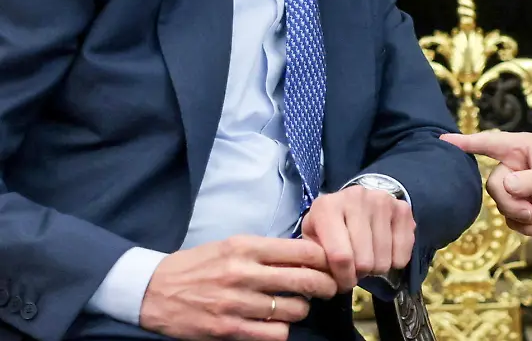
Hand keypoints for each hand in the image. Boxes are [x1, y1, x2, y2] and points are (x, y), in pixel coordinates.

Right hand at [140, 235, 337, 340]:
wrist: (153, 291)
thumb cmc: (198, 265)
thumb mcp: (231, 246)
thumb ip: (267, 251)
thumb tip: (308, 255)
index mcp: (245, 246)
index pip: (302, 250)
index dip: (325, 258)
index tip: (331, 264)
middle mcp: (243, 273)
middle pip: (304, 280)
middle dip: (325, 285)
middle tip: (329, 288)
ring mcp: (235, 303)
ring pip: (293, 309)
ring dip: (301, 310)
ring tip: (295, 306)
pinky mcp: (228, 329)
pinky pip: (274, 334)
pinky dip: (281, 330)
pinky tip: (275, 324)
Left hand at [301, 184, 415, 292]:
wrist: (352, 201)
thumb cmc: (329, 225)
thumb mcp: (312, 239)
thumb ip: (315, 259)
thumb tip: (328, 282)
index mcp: (327, 207)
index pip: (340, 257)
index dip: (343, 278)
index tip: (342, 284)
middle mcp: (356, 198)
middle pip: (364, 260)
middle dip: (359, 273)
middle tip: (355, 268)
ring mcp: (382, 201)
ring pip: (384, 259)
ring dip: (376, 268)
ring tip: (368, 258)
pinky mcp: (402, 207)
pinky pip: (404, 250)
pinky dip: (396, 260)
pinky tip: (385, 252)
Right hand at [440, 131, 531, 248]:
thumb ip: (530, 180)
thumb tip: (504, 185)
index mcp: (522, 147)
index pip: (488, 142)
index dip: (465, 142)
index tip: (442, 140)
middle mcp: (515, 165)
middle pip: (493, 185)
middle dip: (514, 203)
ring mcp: (516, 188)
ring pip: (500, 206)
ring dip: (525, 216)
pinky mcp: (520, 208)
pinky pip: (510, 221)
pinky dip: (528, 227)